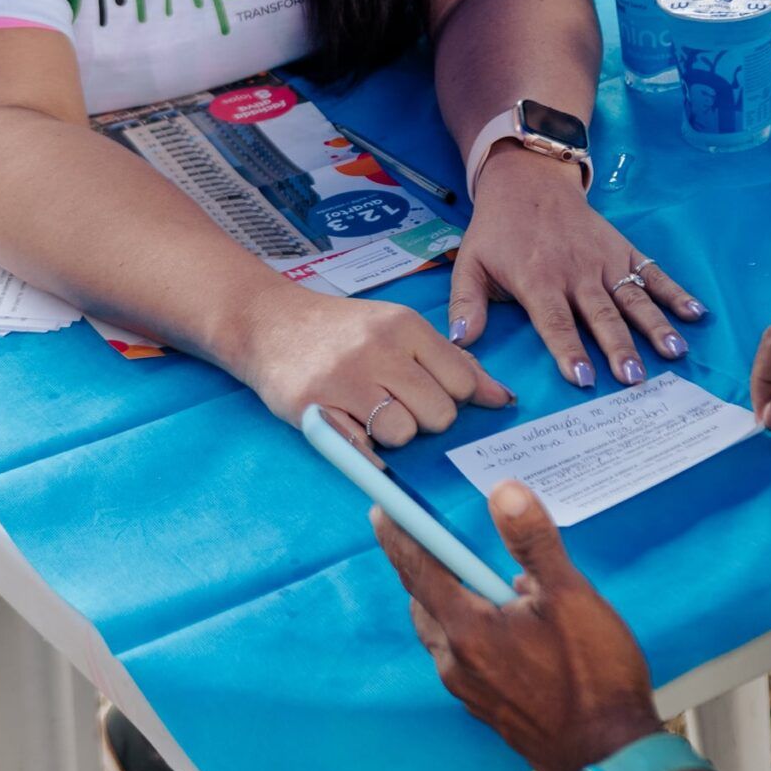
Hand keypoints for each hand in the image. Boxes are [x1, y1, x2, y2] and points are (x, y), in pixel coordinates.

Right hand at [236, 291, 510, 457]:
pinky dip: (362, 447)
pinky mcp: (314, 407)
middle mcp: (379, 349)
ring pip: (404, 433)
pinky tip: (349, 426)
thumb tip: (502, 398)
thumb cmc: (343, 331)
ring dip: (391, 435)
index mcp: (406, 326)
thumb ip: (452, 361)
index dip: (450, 397)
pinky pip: (361, 449)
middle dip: (424, 420)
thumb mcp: (398, 329)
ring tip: (369, 414)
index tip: (425, 392)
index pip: (462, 382)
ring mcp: (345, 378)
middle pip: (439, 414)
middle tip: (395, 405)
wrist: (268, 322)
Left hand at [373, 481, 663, 770]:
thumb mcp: (570, 596)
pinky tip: (506, 625)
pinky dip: (469, 631)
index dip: (400, 538)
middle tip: (430, 539)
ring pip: (443, 634)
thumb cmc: (593, 676)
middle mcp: (457, 664)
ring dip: (448, 601)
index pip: (419, 572)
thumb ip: (533, 541)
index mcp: (467, 631)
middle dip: (423, 569)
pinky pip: (463, 659)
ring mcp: (471, 692)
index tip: (381, 513)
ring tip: (473, 578)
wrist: (610, 757)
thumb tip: (504, 491)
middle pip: (425, 604)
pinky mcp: (489, 709)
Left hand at [451, 143, 705, 391]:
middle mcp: (576, 271)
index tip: (584, 378)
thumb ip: (466, 304)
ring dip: (654, 325)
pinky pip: (652, 272)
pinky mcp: (623, 249)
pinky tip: (696, 314)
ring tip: (674, 352)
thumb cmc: (498, 229)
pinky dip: (675, 292)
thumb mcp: (470, 262)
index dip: (569, 349)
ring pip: (633, 297)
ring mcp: (605, 259)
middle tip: (635, 378)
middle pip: (601, 315)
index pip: (556, 320)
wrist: (529, 179)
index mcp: (538, 278)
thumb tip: (461, 342)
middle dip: (619, 347)